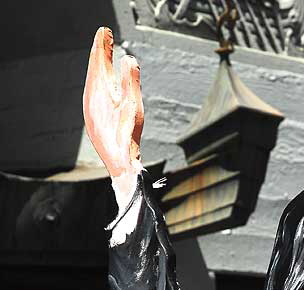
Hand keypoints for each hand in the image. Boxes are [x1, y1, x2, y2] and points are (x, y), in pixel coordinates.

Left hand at [83, 27, 143, 179]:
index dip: (102, 44)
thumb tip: (128, 58)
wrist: (119, 165)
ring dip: (98, 68)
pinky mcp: (93, 120)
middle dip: (99, 53)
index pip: (99, 61)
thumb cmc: (128, 137)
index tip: (105, 30)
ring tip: (102, 57)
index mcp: (99, 91)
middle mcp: (90, 98)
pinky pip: (93, 94)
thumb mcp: (134, 106)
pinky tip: (102, 87)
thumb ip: (131, 81)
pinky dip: (98, 83)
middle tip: (104, 37)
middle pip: (94, 70)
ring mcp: (89, 110)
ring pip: (92, 82)